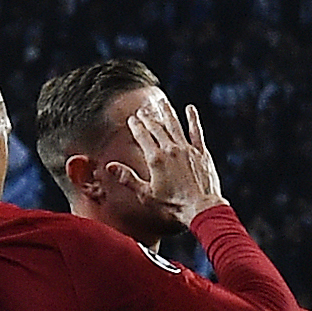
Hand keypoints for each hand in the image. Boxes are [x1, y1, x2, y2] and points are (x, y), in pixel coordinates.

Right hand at [129, 97, 220, 227]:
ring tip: (161, 102)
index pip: (143, 136)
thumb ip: (127, 178)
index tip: (132, 118)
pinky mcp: (201, 152)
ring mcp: (187, 149)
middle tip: (142, 110)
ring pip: (175, 125)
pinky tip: (190, 108)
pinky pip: (196, 131)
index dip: (136, 126)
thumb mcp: (146, 195)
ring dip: (167, 113)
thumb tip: (110, 166)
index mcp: (155, 159)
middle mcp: (171, 150)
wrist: (201, 208)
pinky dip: (193, 119)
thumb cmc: (172, 205)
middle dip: (148, 118)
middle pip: (157, 128)